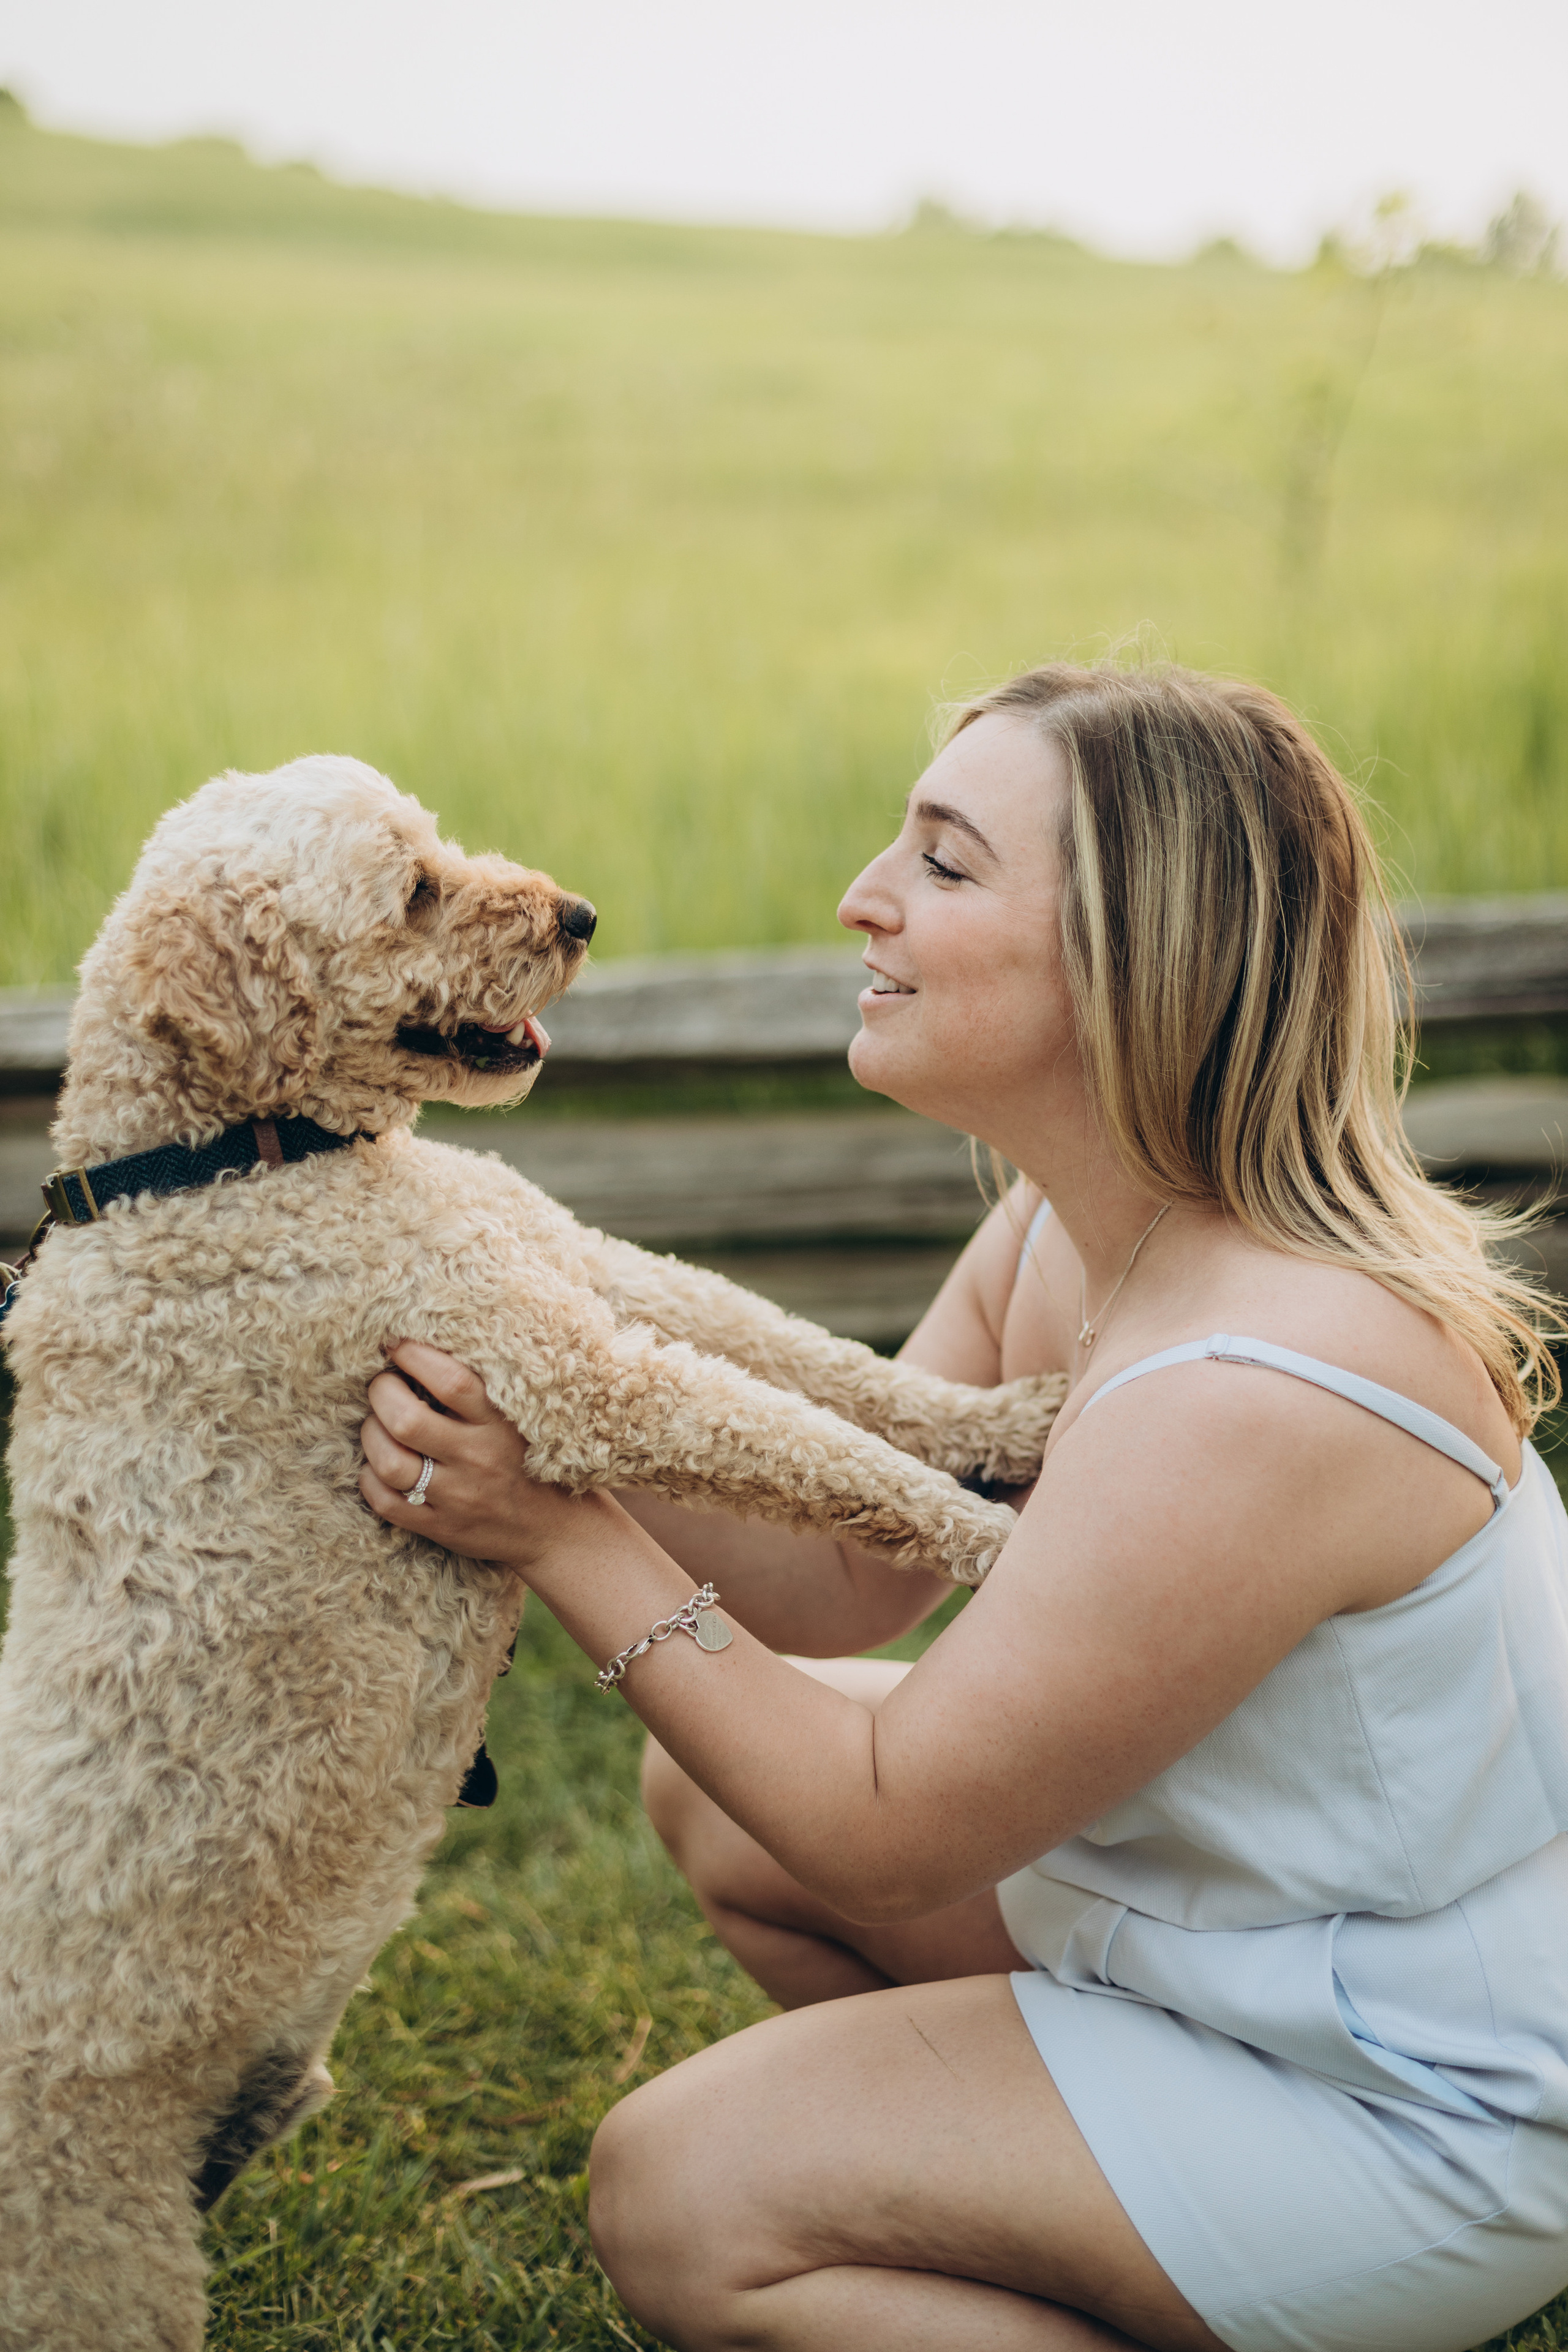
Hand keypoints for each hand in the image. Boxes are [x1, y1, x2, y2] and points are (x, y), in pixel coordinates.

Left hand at [359, 1340, 584, 1568]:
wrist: (554, 1529)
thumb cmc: (529, 1460)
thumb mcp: (517, 1419)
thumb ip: (478, 1390)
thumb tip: (421, 1352)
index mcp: (500, 1424)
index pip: (450, 1382)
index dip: (414, 1356)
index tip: (396, 1344)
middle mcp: (478, 1459)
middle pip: (407, 1421)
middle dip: (382, 1393)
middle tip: (383, 1386)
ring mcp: (457, 1497)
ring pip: (390, 1462)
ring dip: (371, 1435)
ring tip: (378, 1424)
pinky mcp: (441, 1527)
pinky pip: (386, 1503)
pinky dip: (370, 1478)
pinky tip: (379, 1465)